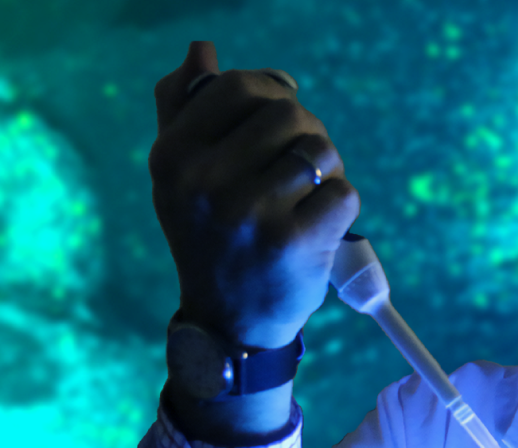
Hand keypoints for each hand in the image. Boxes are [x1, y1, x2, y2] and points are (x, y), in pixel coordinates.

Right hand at [150, 41, 358, 349]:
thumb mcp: (178, 176)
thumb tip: (202, 51)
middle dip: (303, 134)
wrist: (228, 326)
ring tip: (303, 198)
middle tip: (293, 170)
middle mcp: (205, 183)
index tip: (274, 120)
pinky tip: (314, 229)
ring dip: (325, 170)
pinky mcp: (295, 243)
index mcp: (173, 158)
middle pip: (288, 112)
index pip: (239, 85)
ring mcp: (251, 214)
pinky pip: (344, 193)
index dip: (270, 93)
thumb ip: (183, 107)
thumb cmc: (208, 237)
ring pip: (322, 150)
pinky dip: (338, 208)